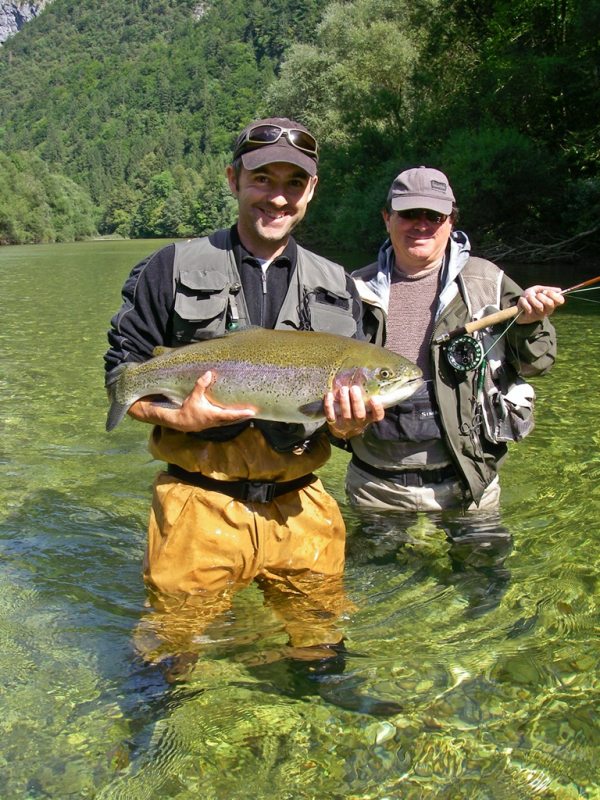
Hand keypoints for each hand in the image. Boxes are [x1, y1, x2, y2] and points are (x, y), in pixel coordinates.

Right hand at [128, 371, 255, 431]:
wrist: (180, 422)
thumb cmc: (187, 410)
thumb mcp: (194, 397)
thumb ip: (201, 385)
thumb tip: (208, 373)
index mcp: (214, 415)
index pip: (231, 415)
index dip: (242, 414)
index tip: (252, 412)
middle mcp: (217, 420)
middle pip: (234, 419)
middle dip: (244, 415)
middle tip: (255, 410)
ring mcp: (215, 423)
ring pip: (230, 420)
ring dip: (238, 416)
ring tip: (248, 411)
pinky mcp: (212, 422)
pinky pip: (225, 419)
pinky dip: (231, 416)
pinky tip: (234, 412)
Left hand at [324, 385, 384, 439]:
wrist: (344, 427)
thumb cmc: (356, 410)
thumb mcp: (363, 404)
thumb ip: (365, 394)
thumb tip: (361, 374)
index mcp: (369, 417)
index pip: (377, 415)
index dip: (377, 408)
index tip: (374, 398)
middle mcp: (359, 422)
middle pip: (360, 415)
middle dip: (356, 401)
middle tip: (354, 388)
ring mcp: (346, 424)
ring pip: (346, 415)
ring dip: (344, 401)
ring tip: (343, 389)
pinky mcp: (334, 423)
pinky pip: (331, 416)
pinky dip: (329, 405)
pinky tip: (329, 395)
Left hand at [516, 285, 564, 323]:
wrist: (518, 306)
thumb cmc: (530, 297)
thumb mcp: (538, 290)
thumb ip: (547, 289)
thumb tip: (560, 290)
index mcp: (552, 303)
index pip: (560, 300)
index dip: (553, 294)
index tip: (546, 291)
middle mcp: (547, 311)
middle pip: (550, 303)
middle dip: (541, 296)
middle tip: (536, 295)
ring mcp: (539, 315)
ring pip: (539, 306)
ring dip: (532, 298)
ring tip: (528, 297)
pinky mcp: (530, 318)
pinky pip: (529, 308)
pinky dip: (524, 301)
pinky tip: (522, 300)